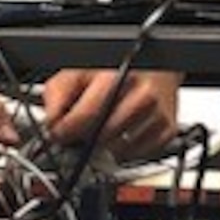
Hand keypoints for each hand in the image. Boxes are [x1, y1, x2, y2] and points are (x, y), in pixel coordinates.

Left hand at [43, 69, 181, 157]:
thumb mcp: (80, 69)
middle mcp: (142, 94)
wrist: (157, 63)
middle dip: (84, 138)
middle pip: (100, 137)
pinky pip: (136, 155)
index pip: (84, 117)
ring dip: (104, 146)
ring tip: (103, 126)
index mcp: (117, 76)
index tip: (58, 135)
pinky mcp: (167, 130)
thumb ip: (58, 93)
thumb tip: (52, 123)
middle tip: (80, 130)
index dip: (65, 132)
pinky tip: (122, 131)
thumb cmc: (116, 66)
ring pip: (117, 151)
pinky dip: (124, 150)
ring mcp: (157, 113)